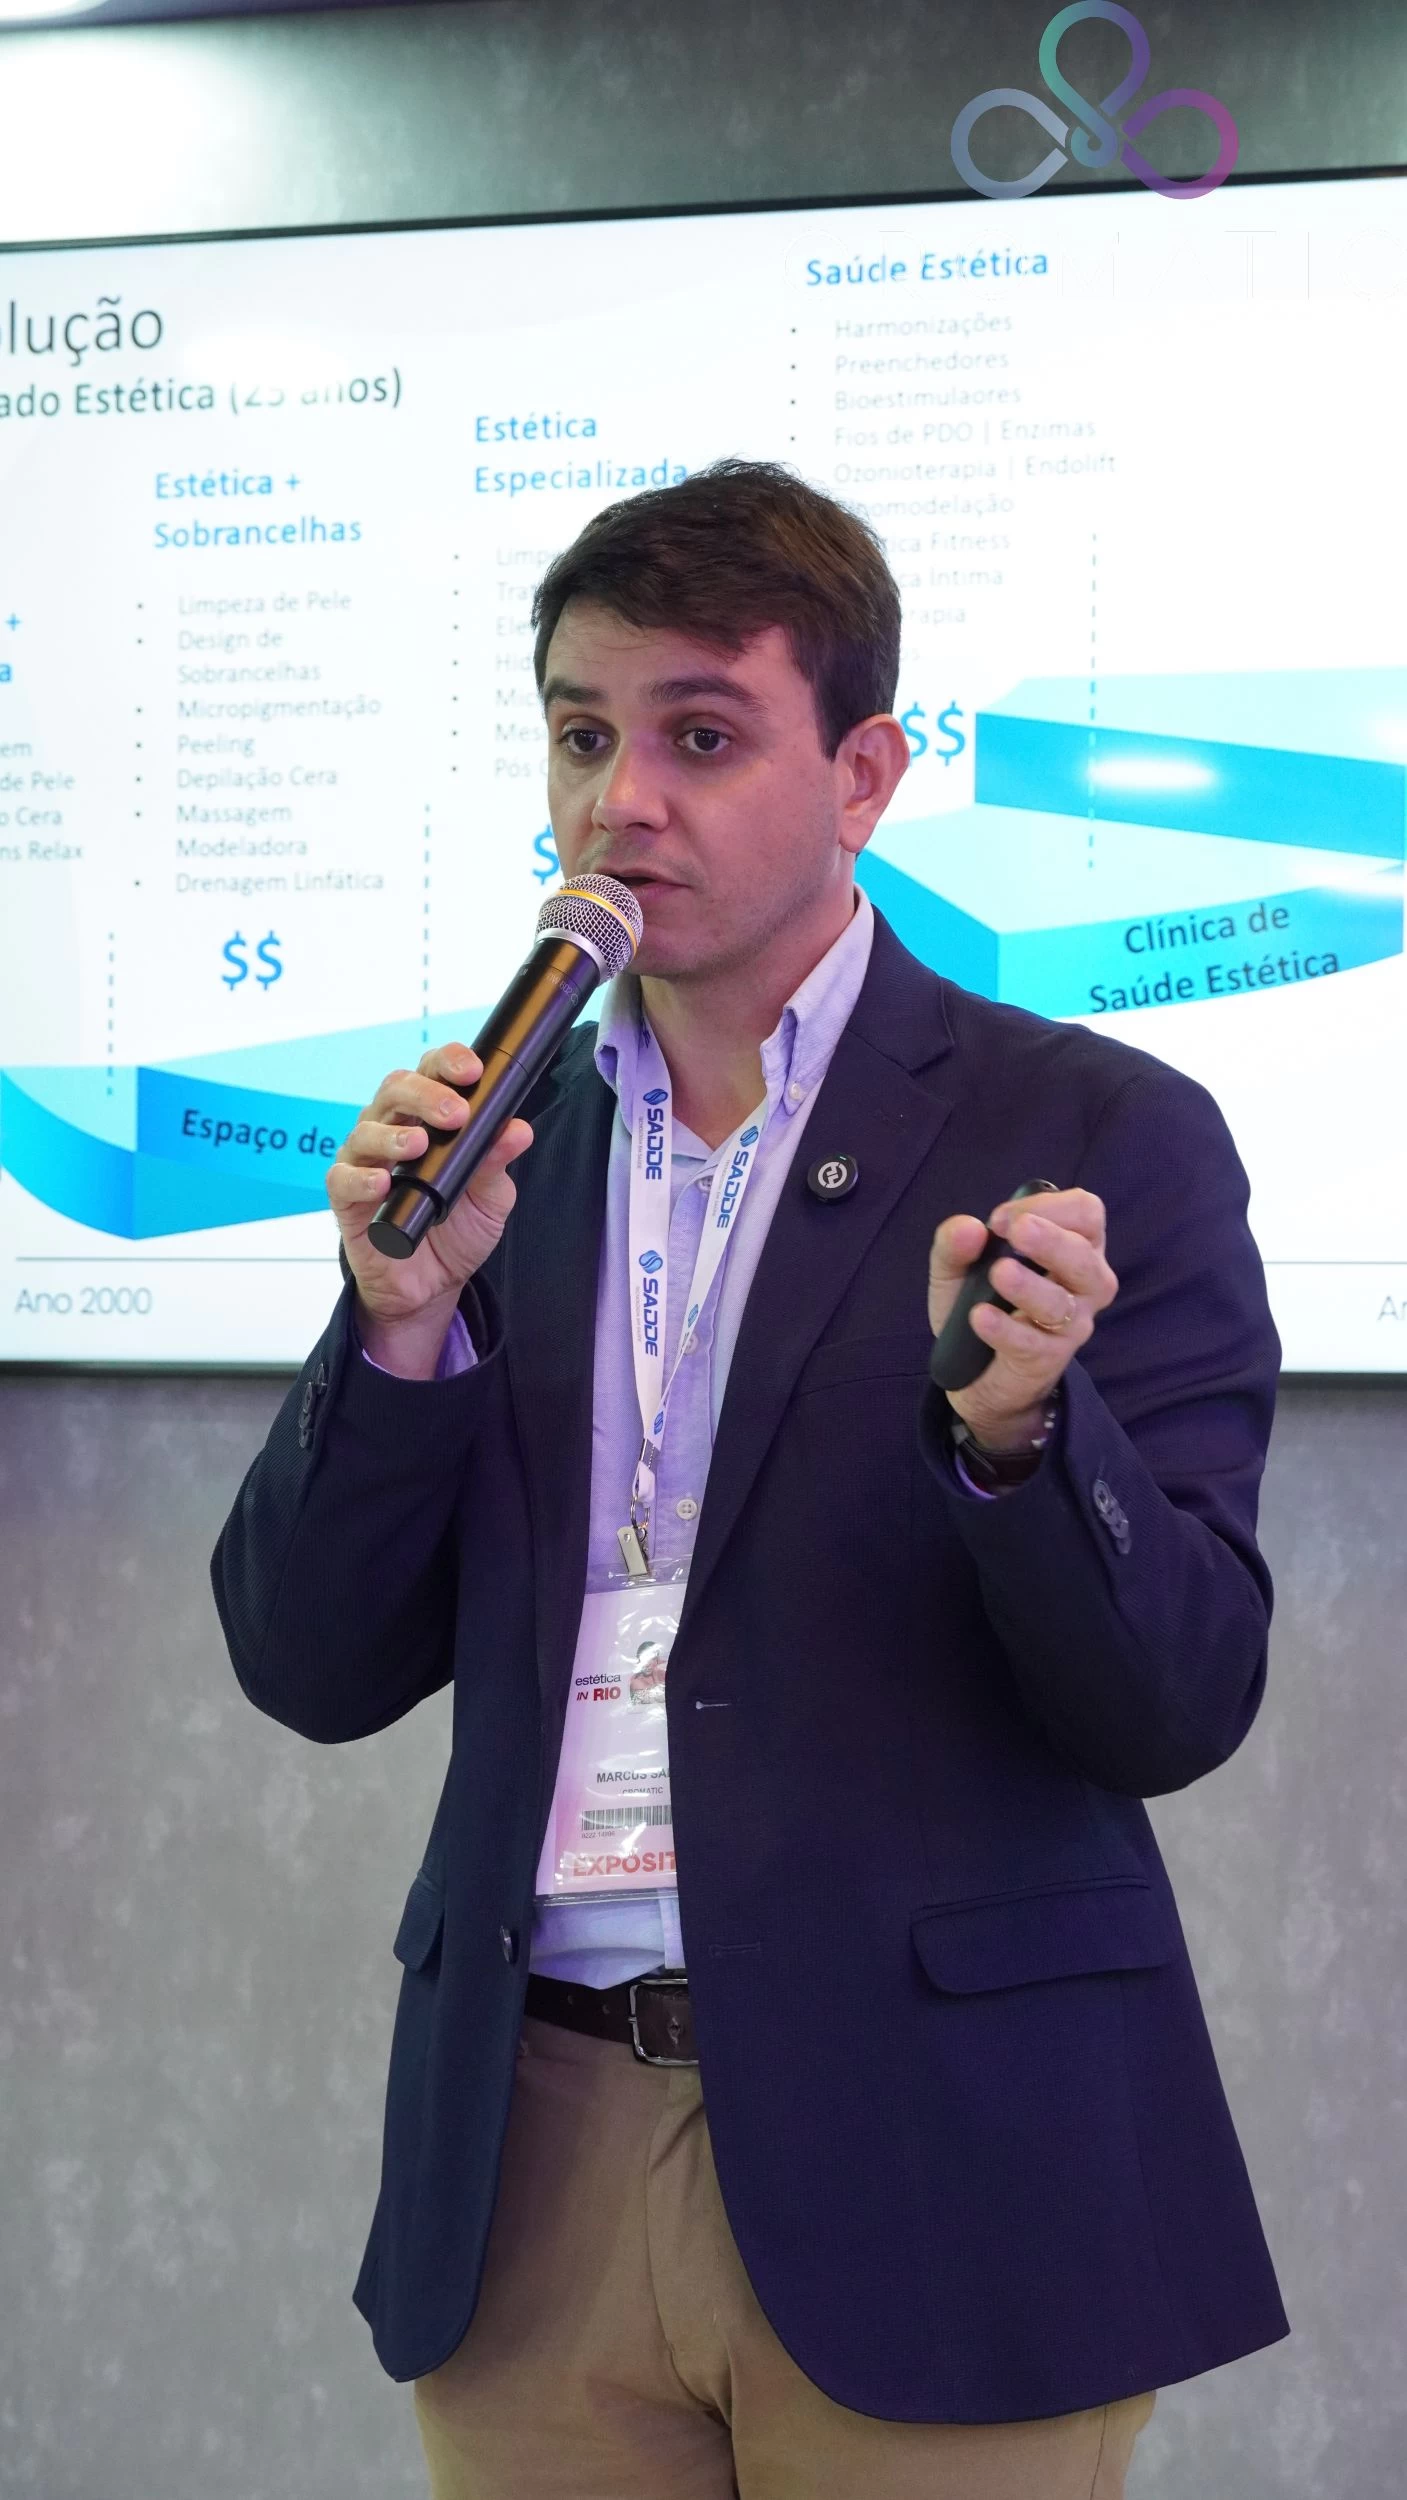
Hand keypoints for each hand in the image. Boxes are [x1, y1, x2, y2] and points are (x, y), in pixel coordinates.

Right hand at [328, 1044, 532, 1374]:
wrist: (431, 1286)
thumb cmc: (456, 1231)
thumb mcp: (490, 1198)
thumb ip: (497, 1162)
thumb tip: (518, 1130)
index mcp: (427, 1117)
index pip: (431, 1072)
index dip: (448, 1063)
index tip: (473, 1070)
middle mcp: (391, 1129)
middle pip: (396, 1089)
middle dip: (425, 1094)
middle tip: (455, 1114)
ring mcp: (365, 1161)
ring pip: (366, 1129)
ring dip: (393, 1134)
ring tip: (419, 1145)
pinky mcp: (345, 1198)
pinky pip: (343, 1179)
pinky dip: (361, 1178)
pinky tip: (382, 1182)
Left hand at [927, 1189, 1117, 1449]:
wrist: (976, 1371)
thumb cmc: (984, 1301)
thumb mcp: (958, 1268)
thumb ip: (955, 1244)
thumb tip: (968, 1227)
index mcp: (1074, 1244)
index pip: (1085, 1213)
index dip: (1050, 1207)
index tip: (1001, 1218)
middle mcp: (1085, 1282)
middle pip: (1084, 1256)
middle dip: (1051, 1240)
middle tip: (1016, 1231)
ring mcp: (1072, 1324)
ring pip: (1061, 1303)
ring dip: (1030, 1286)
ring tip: (999, 1273)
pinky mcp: (1049, 1359)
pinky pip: (1033, 1344)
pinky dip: (1006, 1329)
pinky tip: (980, 1316)